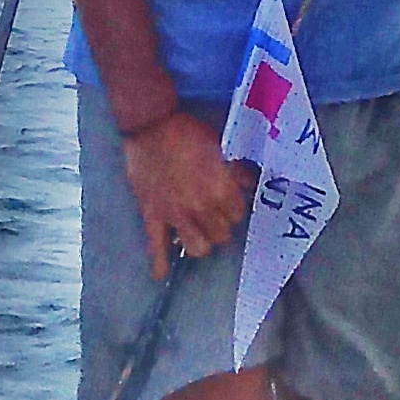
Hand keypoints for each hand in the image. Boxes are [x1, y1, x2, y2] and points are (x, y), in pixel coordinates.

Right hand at [120, 108, 250, 280]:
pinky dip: (159, 263)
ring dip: (200, 242)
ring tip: (198, 233)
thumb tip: (249, 183)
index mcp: (219, 189)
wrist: (150, 125)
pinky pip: (156, 246)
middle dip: (220, 225)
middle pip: (221, 234)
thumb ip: (235, 169)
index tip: (230, 202)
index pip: (237, 214)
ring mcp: (175, 215)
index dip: (234, 208)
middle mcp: (200, 208)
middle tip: (215, 215)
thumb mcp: (219, 145)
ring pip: (197, 248)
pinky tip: (161, 274)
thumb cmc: (187, 131)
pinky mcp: (152, 216)